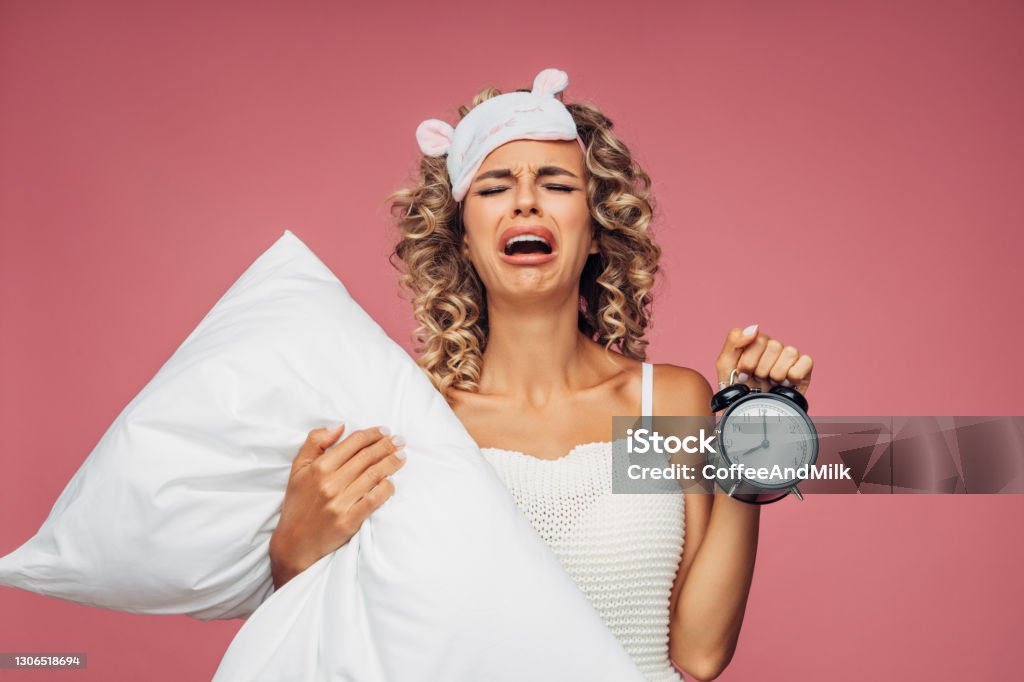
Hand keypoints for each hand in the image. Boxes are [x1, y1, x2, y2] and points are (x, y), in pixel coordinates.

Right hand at [269, 424, 406, 589]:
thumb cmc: (297, 504)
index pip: (353, 443)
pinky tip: (392, 482)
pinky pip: (374, 500)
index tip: (385, 431)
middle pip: (367, 457)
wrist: (293, 544)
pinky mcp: (349, 521)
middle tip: (401, 440)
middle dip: (387, 446)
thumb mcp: (297, 469)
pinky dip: (386, 489)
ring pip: (373, 476)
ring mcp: (340, 502)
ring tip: (402, 456)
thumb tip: (339, 426)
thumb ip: (314, 442)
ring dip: (391, 463)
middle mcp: (330, 483)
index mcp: (318, 468)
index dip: (372, 434)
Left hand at [715, 324, 813, 395]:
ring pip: (789, 352)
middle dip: (761, 369)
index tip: (744, 374)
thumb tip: (754, 327)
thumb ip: (734, 340)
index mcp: (755, 342)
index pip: (757, 338)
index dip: (749, 360)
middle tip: (757, 380)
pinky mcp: (804, 368)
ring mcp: (789, 357)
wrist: (749, 414)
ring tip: (770, 383)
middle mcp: (773, 347)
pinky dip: (794, 375)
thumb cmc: (737, 389)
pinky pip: (806, 361)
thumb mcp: (725, 364)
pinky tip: (784, 384)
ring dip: (776, 373)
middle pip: (773, 345)